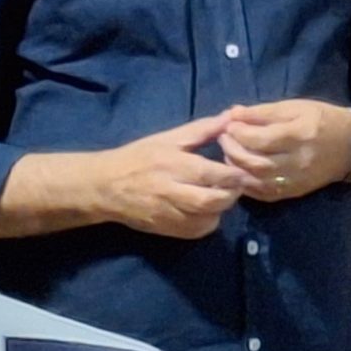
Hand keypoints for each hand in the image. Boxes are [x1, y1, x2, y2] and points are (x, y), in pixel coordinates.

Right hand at [93, 113, 246, 238]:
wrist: (104, 186)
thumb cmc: (139, 157)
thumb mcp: (168, 138)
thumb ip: (202, 129)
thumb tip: (230, 117)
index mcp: (172, 165)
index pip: (209, 173)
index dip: (233, 174)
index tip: (245, 170)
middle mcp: (170, 192)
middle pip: (209, 201)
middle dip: (231, 195)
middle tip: (238, 185)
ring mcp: (166, 214)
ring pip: (204, 220)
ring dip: (221, 210)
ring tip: (224, 196)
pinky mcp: (163, 229)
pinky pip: (193, 232)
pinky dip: (208, 223)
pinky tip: (209, 211)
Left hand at [221, 100, 350, 201]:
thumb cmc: (323, 119)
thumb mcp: (296, 107)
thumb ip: (264, 112)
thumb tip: (233, 114)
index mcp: (300, 134)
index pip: (261, 139)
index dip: (239, 133)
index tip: (228, 124)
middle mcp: (298, 161)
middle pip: (255, 162)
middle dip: (232, 150)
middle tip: (223, 138)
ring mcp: (296, 180)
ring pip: (256, 180)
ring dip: (235, 167)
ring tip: (229, 153)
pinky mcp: (293, 192)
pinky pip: (262, 193)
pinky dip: (245, 183)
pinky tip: (240, 171)